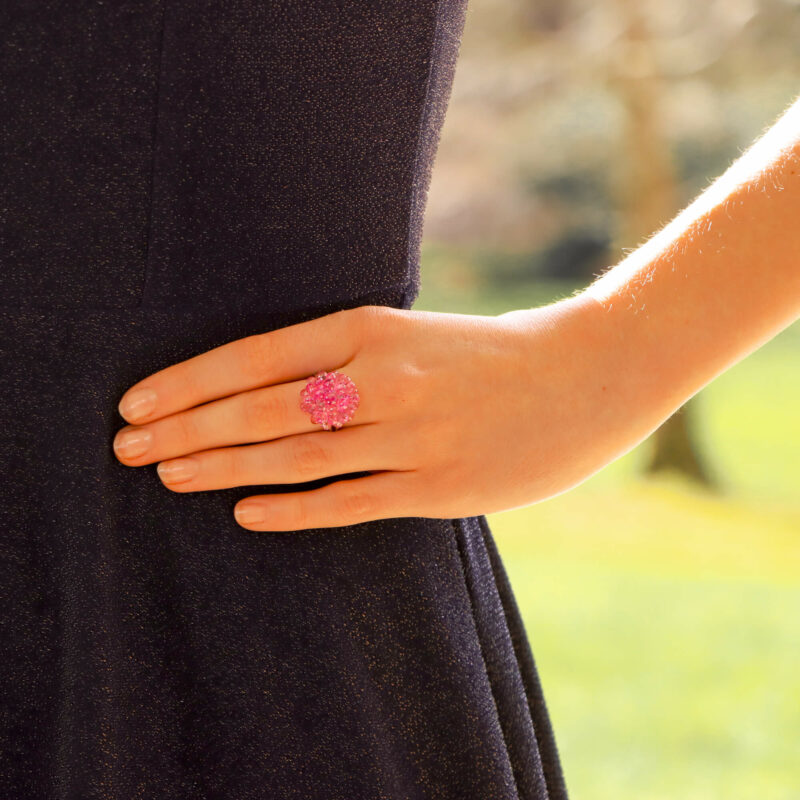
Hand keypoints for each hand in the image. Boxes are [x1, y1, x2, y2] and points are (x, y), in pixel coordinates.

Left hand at [114, 295, 611, 530]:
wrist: (588, 372)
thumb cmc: (495, 351)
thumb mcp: (415, 334)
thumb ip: (351, 358)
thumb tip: (274, 390)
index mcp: (373, 329)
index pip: (257, 355)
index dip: (190, 381)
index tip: (137, 403)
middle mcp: (382, 380)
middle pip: (261, 409)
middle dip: (187, 429)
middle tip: (127, 447)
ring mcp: (409, 437)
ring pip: (293, 457)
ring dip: (223, 468)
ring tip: (168, 477)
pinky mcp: (438, 488)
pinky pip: (348, 502)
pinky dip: (292, 509)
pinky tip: (246, 513)